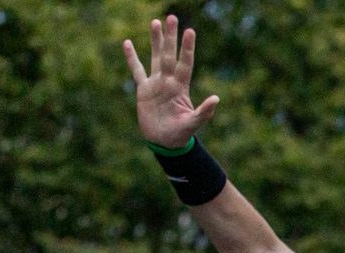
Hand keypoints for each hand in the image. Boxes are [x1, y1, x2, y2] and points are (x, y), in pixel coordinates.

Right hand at [123, 15, 219, 149]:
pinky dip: (132, 58)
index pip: (184, 63)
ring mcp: (156, 84)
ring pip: (155, 57)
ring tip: (155, 22)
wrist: (164, 142)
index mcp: (180, 87)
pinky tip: (128, 43)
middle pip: (169, 55)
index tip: (190, 31)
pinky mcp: (144, 90)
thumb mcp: (192, 124)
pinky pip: (137, 70)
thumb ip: (203, 112)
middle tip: (172, 17)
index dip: (186, 48)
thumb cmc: (180, 135)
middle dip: (170, 37)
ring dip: (156, 41)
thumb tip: (216, 99)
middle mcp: (169, 81)